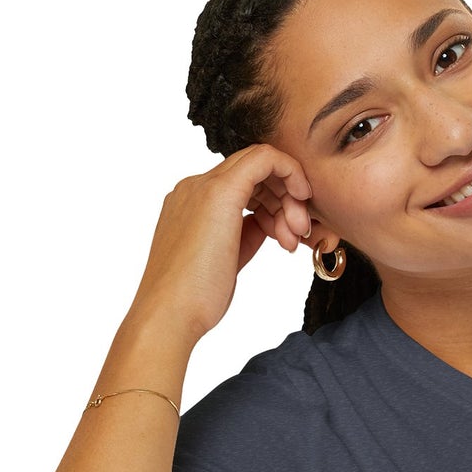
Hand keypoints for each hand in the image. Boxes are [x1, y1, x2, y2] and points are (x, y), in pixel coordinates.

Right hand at [124, 143, 311, 347]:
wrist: (170, 312)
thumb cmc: (195, 298)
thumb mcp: (228, 258)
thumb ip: (245, 234)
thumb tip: (268, 224)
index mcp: (192, 202)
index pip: (243, 184)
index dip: (273, 203)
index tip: (288, 233)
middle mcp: (195, 187)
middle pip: (253, 172)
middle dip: (285, 199)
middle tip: (298, 235)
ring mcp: (204, 186)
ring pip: (261, 164)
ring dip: (289, 198)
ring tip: (293, 239)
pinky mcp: (220, 192)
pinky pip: (265, 159)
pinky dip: (291, 173)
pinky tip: (301, 199)